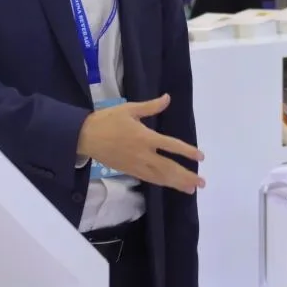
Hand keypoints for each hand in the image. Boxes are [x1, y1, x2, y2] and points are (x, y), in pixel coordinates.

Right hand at [77, 94, 204, 193]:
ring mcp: (136, 165)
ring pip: (160, 177)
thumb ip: (151, 106)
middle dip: (186, 175)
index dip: (187, 151)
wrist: (84, 137)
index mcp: (145, 137)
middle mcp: (143, 154)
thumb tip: (168, 98)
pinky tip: (171, 185)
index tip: (201, 157)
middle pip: (168, 167)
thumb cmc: (107, 120)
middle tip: (201, 182)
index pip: (171, 145)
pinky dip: (162, 182)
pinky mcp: (129, 171)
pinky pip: (149, 179)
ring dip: (177, 183)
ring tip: (192, 188)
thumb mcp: (129, 109)